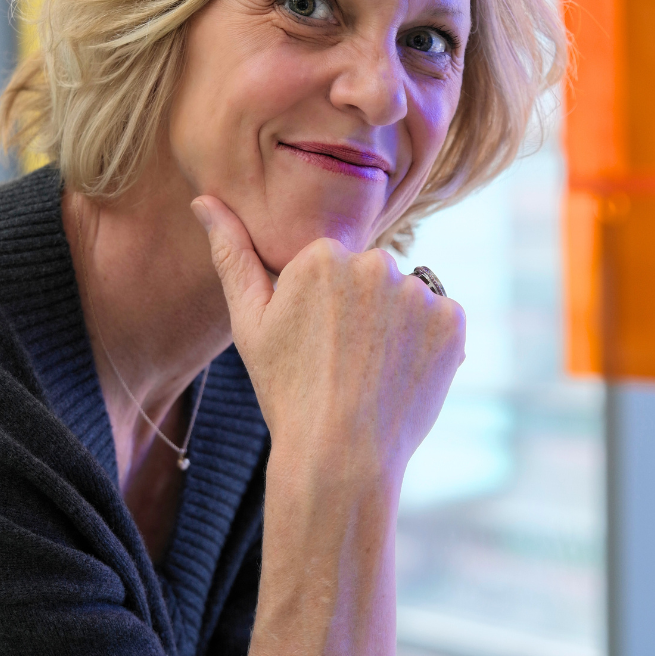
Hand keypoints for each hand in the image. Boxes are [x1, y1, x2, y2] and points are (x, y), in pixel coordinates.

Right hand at [191, 196, 464, 484]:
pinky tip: (401, 375)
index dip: (320, 309)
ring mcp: (418, 292)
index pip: (330, 267)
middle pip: (370, 277)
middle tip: (342, 362)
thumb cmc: (286, 391)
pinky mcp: (452, 320)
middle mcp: (374, 262)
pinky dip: (427, 344)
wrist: (340, 456)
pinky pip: (439, 320)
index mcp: (322, 255)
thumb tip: (202, 199)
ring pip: (405, 298)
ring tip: (371, 373)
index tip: (314, 346)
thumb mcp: (249, 323)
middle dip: (360, 311)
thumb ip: (231, 255)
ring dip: (395, 326)